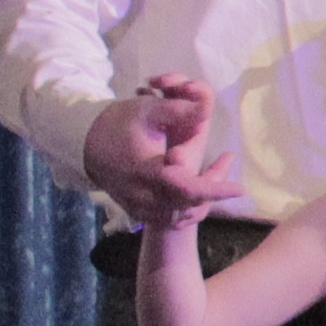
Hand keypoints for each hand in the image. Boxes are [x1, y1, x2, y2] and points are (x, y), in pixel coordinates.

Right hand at [84, 76, 239, 221]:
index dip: (214, 189)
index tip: (241, 190)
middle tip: (229, 182)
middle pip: (187, 205)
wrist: (85, 143)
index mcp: (146, 171)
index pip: (185, 187)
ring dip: (199, 203)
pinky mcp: (136, 213)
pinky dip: (185, 209)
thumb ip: (178, 110)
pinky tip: (195, 194)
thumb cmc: (119, 124)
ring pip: (179, 216)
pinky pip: (168, 219)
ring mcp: (137, 207)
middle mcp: (142, 195)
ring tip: (216, 186)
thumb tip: (206, 107)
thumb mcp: (147, 110)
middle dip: (211, 193)